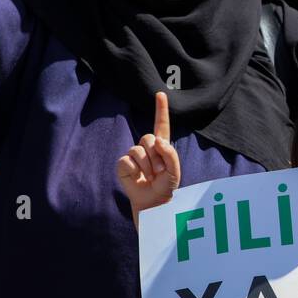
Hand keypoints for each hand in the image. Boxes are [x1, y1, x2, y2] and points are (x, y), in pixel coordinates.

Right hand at [116, 91, 180, 226]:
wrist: (153, 202)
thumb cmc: (165, 186)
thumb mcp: (174, 171)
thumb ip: (170, 154)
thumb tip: (158, 141)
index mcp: (161, 146)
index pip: (161, 125)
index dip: (160, 109)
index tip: (161, 94)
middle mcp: (147, 148)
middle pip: (148, 138)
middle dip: (156, 155)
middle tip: (160, 172)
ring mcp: (134, 155)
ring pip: (138, 150)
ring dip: (147, 165)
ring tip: (151, 176)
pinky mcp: (123, 165)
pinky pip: (127, 160)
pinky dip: (134, 170)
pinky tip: (137, 178)